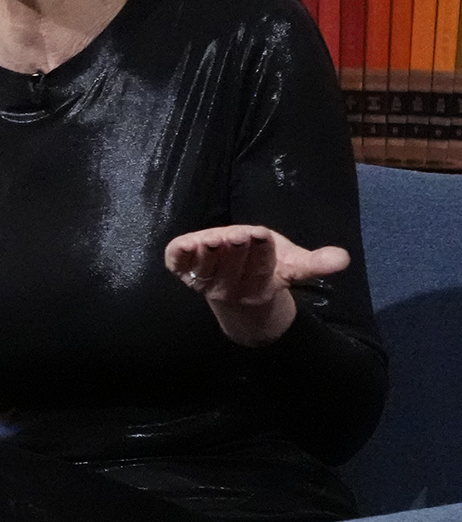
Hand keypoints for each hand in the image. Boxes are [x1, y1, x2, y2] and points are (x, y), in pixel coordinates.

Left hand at [164, 223, 349, 347]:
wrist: (235, 286)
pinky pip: (178, 265)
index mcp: (260, 285)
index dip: (260, 253)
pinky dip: (179, 256)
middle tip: (240, 233)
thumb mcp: (294, 265)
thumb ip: (317, 263)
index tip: (262, 235)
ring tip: (214, 238)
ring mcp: (205, 280)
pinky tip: (187, 243)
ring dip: (209, 254)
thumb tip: (343, 259)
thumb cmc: (267, 267)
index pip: (262, 270)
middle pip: (233, 269)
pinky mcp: (183, 271)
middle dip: (237, 250)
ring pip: (206, 270)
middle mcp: (230, 287)